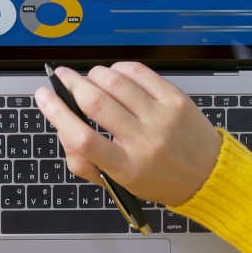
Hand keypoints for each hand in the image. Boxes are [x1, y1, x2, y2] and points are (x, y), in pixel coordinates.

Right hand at [34, 63, 222, 205]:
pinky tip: (115, 76)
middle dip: (71, 84)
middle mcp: (144, 141)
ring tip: (90, 79)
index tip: (44, 97)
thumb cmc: (161, 179)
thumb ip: (85, 162)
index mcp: (126, 167)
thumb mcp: (120, 183)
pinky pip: (139, 73)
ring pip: (115, 82)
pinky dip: (119, 69)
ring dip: (94, 75)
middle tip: (61, 78)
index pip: (83, 138)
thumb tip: (63, 127)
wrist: (208, 175)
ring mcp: (162, 117)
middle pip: (96, 103)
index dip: (57, 113)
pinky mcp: (175, 99)